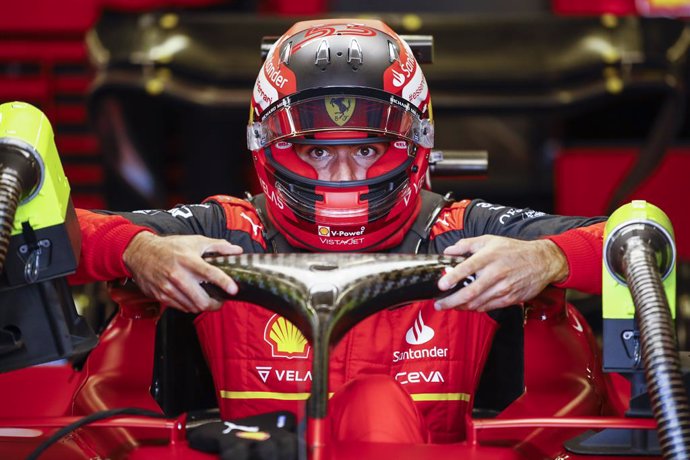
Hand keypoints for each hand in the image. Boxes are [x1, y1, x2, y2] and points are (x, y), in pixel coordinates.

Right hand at [123, 232, 242, 312]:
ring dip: (204, 306)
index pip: (209, 273)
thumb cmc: (170, 247)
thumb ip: (218, 246)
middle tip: (221, 300)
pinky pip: (181, 308)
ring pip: (192, 307)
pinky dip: (191, 306)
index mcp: (188, 260)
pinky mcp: (161, 296)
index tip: (234, 290)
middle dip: (216, 304)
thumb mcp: (195, 241)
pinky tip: (193, 299)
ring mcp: (168, 288)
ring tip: (209, 300)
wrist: (140, 253)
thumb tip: (237, 250)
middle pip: (201, 300)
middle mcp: (177, 275)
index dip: (224, 282)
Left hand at [435, 235, 567, 311]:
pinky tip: (467, 306)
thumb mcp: (490, 240)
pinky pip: (488, 307)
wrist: (542, 261)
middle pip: (470, 292)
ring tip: (450, 306)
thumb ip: (467, 245)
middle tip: (439, 304)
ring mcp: (503, 288)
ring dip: (461, 307)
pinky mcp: (510, 299)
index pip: (468, 268)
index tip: (441, 285)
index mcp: (489, 257)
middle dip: (451, 301)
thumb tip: (448, 251)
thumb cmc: (514, 250)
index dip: (453, 277)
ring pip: (478, 303)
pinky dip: (475, 308)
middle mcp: (496, 273)